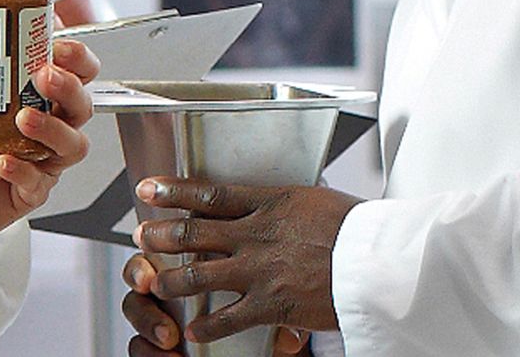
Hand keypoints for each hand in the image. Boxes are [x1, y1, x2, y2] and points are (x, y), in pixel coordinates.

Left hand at [0, 38, 98, 269]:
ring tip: (23, 119)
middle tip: (46, 76)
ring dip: (53, 128)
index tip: (57, 42)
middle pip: (81, 103)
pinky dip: (23, 170)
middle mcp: (43, 127)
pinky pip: (39, 181)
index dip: (73, 55)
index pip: (69, 70)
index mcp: (29, 97)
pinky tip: (4, 162)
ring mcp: (40, 160)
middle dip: (70, 86)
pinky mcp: (30, 191)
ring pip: (72, 143)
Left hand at [125, 178, 360, 344]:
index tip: (147, 187)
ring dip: (171, 280)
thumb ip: (279, 203)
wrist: (380, 260)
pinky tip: (193, 331)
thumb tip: (265, 202)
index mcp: (267, 202)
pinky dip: (207, 326)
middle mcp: (256, 234)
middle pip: (193, 232)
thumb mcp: (312, 200)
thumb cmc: (355, 228)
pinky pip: (228, 318)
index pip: (207, 193)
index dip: (172, 190)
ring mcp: (260, 270)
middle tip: (140, 236)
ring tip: (156, 283)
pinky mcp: (272, 304)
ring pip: (199, 274)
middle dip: (160, 235)